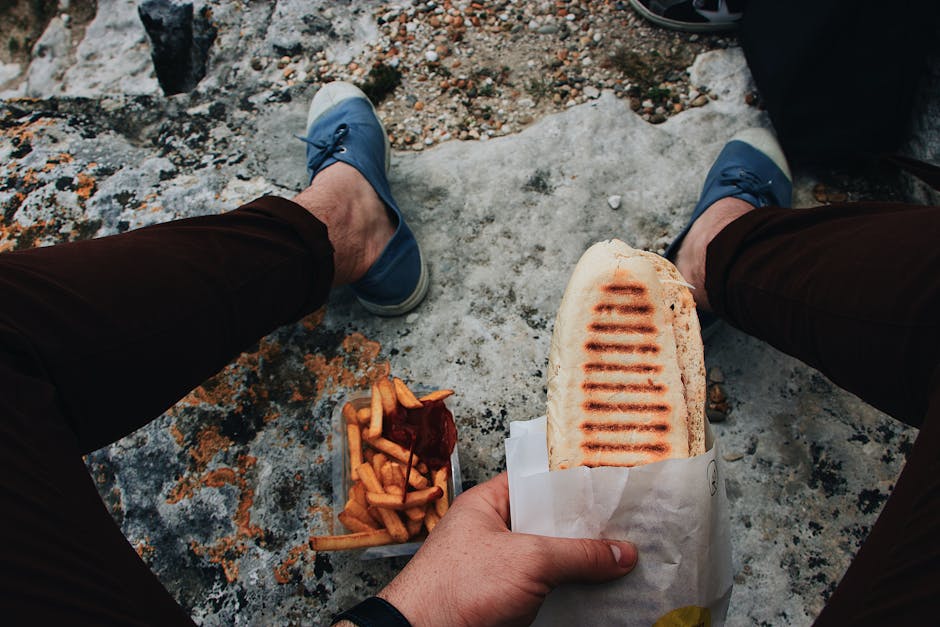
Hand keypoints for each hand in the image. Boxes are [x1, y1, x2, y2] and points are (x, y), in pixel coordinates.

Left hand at [378, 472, 637, 625]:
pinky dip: (573, 592)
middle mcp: (495, 533)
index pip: (538, 482)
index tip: (610, 485)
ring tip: (627, 560)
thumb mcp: (528, 560)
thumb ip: (578, 553)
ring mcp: (501, 568)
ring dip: (583, 565)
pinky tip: (603, 593)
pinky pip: (548, 590)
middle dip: (586, 529)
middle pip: (550, 524)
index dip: (573, 483)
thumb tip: (621, 553)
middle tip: (630, 526)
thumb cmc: (457, 587)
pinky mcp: (508, 600)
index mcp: (488, 505)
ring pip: (552, 560)